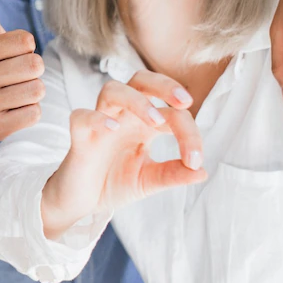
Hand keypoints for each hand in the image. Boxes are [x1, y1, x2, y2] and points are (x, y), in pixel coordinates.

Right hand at [0, 0, 44, 142]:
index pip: (27, 40)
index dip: (24, 48)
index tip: (7, 57)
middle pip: (35, 65)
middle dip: (31, 71)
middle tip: (12, 78)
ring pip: (37, 90)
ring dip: (32, 92)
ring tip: (12, 93)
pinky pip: (34, 113)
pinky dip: (29, 112)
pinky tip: (11, 111)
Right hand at [40, 71, 205, 238]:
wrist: (82, 202)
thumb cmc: (114, 184)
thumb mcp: (148, 181)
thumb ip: (173, 175)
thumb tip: (202, 172)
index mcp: (144, 124)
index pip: (172, 113)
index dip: (189, 133)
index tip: (195, 161)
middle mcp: (123, 117)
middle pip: (141, 80)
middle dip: (164, 84)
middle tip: (185, 102)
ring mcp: (100, 123)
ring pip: (113, 89)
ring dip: (137, 100)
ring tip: (156, 121)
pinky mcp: (79, 136)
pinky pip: (82, 116)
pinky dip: (97, 118)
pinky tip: (113, 129)